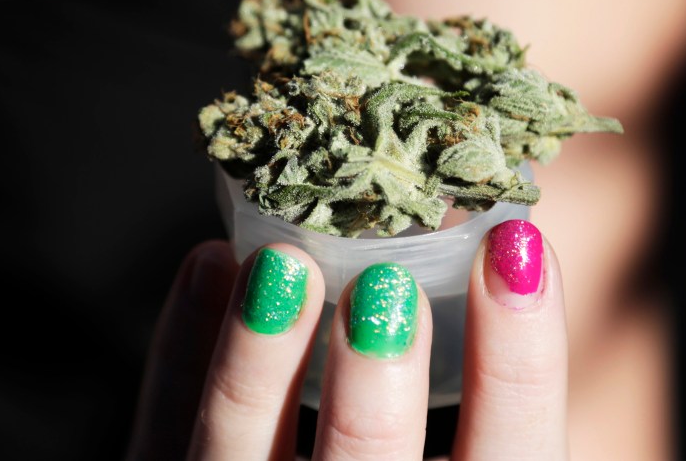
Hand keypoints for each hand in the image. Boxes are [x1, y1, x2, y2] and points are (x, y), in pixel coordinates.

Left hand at [126, 220, 567, 459]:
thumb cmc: (404, 458)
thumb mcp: (470, 443)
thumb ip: (489, 387)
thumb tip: (507, 245)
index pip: (511, 456)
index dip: (521, 358)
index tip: (514, 246)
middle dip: (373, 384)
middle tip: (384, 286)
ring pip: (237, 454)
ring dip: (256, 360)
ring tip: (282, 263)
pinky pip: (165, 426)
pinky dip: (182, 346)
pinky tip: (212, 262)